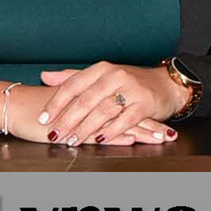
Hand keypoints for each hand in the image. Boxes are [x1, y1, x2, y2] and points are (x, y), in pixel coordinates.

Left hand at [37, 63, 183, 145]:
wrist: (167, 84)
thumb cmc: (130, 82)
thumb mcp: (101, 76)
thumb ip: (73, 77)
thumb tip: (44, 76)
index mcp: (102, 69)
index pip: (73, 85)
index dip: (56, 103)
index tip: (43, 118)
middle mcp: (116, 76)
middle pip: (86, 100)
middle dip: (67, 120)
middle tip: (54, 135)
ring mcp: (131, 89)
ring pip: (103, 111)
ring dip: (85, 128)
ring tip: (72, 140)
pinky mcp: (145, 103)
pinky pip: (125, 120)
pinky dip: (111, 131)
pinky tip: (99, 139)